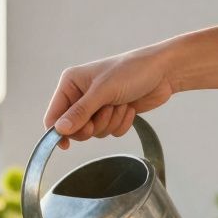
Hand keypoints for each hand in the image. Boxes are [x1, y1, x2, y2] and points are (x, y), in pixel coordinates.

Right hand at [44, 45, 175, 147]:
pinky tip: (129, 108)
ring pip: (94, 132)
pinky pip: (110, 132)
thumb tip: (59, 130)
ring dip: (110, 122)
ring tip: (121, 104)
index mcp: (71, 83)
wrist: (164, 72)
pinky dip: (121, 124)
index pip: (54, 115)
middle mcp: (80, 95)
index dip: (58, 132)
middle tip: (105, 113)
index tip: (65, 145)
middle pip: (74, 129)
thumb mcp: (103, 91)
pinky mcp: (112, 114)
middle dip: (93, 125)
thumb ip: (81, 112)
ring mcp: (97, 106)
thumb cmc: (132, 71)